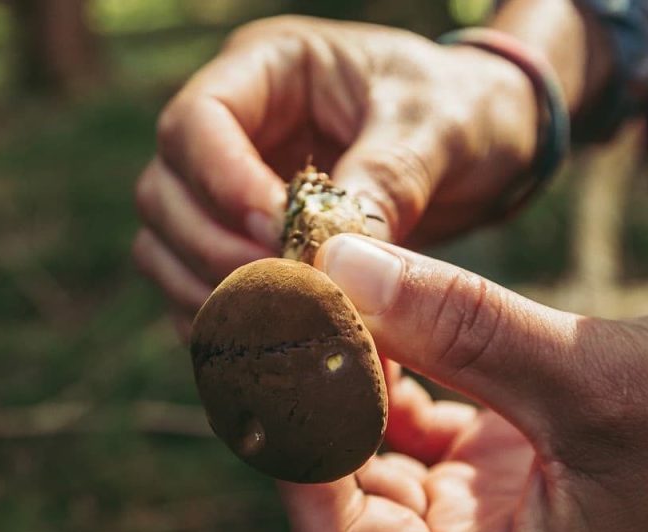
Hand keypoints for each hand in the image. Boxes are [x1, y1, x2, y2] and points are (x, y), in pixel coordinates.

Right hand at [133, 16, 537, 338]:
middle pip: (165, 191)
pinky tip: (271, 347)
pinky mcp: (239, 242)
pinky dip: (225, 321)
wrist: (482, 145)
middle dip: (215, 250)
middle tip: (285, 293)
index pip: (197, 120)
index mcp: (267, 68)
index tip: (277, 235)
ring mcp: (226, 187)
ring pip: (166, 246)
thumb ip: (385, 180)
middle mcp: (232, 127)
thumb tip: (331, 259)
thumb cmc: (462, 109)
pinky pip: (196, 286)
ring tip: (281, 327)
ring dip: (211, 293)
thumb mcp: (437, 128)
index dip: (221, 183)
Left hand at [281, 234, 647, 531]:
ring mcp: (488, 519)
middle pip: (351, 497)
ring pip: (378, 457)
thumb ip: (463, 329)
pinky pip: (419, 432)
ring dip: (351, 381)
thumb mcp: (594, 385)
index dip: (300, 450)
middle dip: (316, 404)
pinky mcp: (503, 472)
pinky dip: (395, 375)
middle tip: (288, 311)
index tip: (276, 350)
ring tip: (328, 300)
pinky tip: (383, 320)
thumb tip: (344, 264)